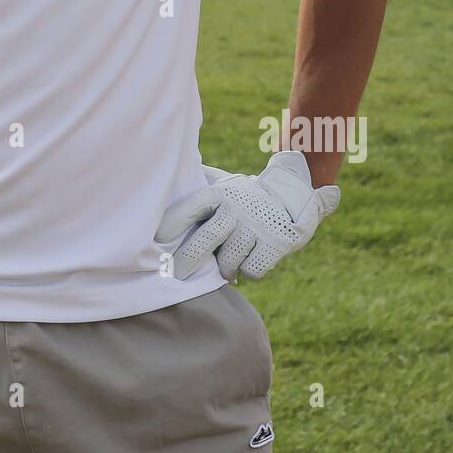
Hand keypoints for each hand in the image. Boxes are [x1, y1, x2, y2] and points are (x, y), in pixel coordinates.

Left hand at [154, 149, 340, 280]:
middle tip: (176, 274)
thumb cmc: (246, 195)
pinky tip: (250, 261)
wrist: (294, 194)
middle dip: (187, 260)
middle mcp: (236, 208)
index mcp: (219, 193)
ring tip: (227, 263)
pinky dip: (249, 272)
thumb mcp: (223, 183)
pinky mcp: (276, 243)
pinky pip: (251, 271)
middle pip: (206, 240)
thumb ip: (198, 184)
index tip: (157, 240)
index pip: (190, 208)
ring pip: (228, 262)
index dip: (172, 224)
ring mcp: (256, 226)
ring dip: (225, 269)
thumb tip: (164, 179)